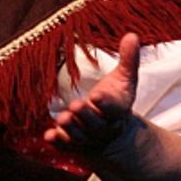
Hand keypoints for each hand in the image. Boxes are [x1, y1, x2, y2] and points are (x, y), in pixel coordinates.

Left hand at [44, 33, 140, 158]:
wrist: (113, 135)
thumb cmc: (116, 100)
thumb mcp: (125, 80)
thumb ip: (128, 60)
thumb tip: (132, 35)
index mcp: (117, 110)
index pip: (113, 107)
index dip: (105, 102)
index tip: (97, 95)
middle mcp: (102, 126)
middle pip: (94, 123)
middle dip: (85, 115)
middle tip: (75, 106)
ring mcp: (87, 138)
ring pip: (79, 136)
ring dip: (70, 129)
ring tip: (61, 119)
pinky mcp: (73, 144)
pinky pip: (65, 146)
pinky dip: (58, 142)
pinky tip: (48, 136)